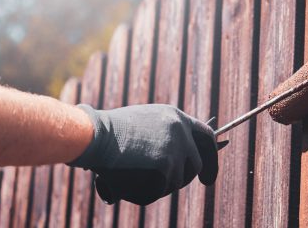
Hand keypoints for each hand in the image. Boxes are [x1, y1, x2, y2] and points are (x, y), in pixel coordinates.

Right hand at [69, 104, 217, 204]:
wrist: (96, 134)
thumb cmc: (108, 131)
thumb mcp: (142, 123)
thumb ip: (160, 134)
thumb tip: (171, 157)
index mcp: (175, 116)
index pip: (205, 135)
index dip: (210, 152)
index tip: (208, 168)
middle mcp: (180, 129)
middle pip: (198, 161)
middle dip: (201, 174)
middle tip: (204, 183)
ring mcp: (176, 146)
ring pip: (181, 178)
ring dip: (168, 184)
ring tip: (148, 181)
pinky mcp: (167, 163)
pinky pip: (166, 186)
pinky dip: (154, 191)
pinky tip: (139, 186)